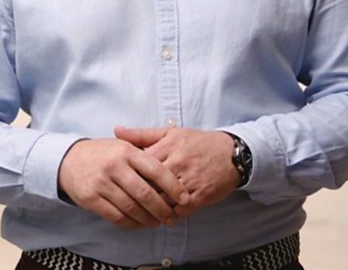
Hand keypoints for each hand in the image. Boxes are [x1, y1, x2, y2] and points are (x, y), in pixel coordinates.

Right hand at [57, 138, 190, 229]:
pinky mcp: (92, 199)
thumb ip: (145, 153)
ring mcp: (102, 183)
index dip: (174, 186)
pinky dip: (131, 223)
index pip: (156, 170)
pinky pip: (117, 216)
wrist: (68, 160)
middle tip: (172, 217)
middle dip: (163, 209)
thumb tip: (174, 171)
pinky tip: (139, 223)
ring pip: (132, 208)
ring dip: (148, 219)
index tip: (185, 198)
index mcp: (126, 151)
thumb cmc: (102, 154)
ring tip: (157, 222)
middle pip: (145, 193)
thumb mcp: (122, 145)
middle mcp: (114, 166)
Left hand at [114, 125, 239, 216]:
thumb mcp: (169, 133)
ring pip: (163, 199)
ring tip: (142, 211)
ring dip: (152, 207)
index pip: (140, 164)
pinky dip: (170, 214)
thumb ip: (141, 134)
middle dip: (138, 193)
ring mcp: (190, 180)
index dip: (129, 175)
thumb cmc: (197, 143)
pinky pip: (180, 209)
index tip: (122, 181)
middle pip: (150, 183)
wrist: (231, 154)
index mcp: (167, 147)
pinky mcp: (201, 195)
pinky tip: (163, 216)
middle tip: (128, 200)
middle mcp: (178, 163)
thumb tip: (116, 130)